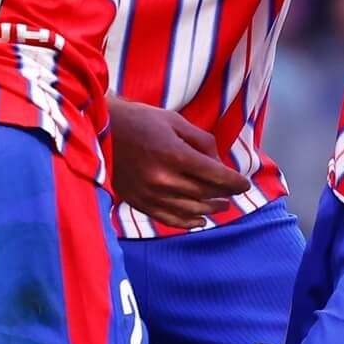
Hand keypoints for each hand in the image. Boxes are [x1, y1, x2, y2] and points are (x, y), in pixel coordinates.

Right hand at [107, 99, 250, 228]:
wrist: (99, 131)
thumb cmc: (139, 120)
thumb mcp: (174, 120)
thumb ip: (200, 141)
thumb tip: (217, 161)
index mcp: (175, 155)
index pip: (216, 176)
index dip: (234, 182)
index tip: (245, 184)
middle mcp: (164, 179)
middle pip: (205, 194)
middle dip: (224, 195)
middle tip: (232, 193)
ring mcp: (150, 194)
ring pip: (190, 210)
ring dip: (210, 210)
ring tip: (220, 206)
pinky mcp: (139, 203)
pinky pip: (169, 219)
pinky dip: (187, 223)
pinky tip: (199, 221)